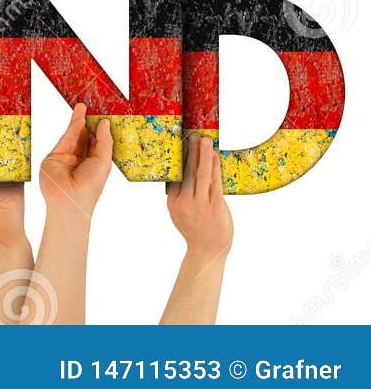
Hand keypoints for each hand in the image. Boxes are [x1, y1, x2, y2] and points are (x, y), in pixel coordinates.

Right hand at [38, 103, 112, 214]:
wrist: (69, 199)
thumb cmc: (90, 186)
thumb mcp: (103, 161)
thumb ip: (104, 141)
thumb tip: (105, 123)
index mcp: (95, 163)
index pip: (98, 142)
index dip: (100, 128)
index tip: (103, 114)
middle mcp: (81, 160)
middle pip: (85, 137)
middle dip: (88, 122)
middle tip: (92, 106)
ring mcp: (67, 158)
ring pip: (74, 136)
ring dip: (78, 121)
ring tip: (82, 106)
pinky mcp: (54, 156)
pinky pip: (65, 139)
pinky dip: (71, 128)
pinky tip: (78, 118)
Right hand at [167, 135, 231, 258]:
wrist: (208, 252)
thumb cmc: (198, 232)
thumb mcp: (182, 215)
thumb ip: (182, 198)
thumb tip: (185, 179)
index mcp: (173, 203)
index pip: (176, 176)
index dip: (179, 160)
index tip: (181, 145)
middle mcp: (184, 202)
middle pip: (186, 172)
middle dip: (190, 152)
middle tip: (192, 136)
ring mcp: (199, 204)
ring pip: (200, 174)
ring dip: (202, 155)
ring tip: (203, 140)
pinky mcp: (214, 206)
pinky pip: (214, 182)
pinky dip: (214, 167)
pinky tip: (215, 156)